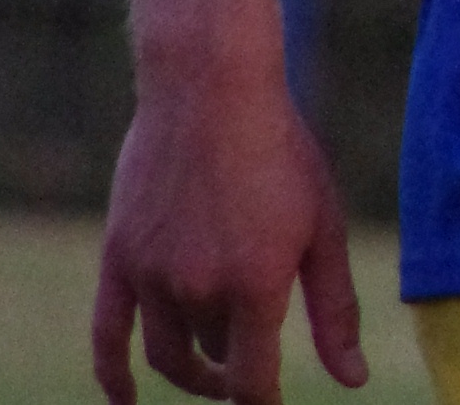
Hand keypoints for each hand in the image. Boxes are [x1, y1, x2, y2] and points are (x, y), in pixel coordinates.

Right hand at [92, 64, 367, 404]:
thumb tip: (353, 381)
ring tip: (214, 369)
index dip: (264, 401)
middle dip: (236, 364)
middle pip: (215, 360)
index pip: (253, 385)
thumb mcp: (322, 224)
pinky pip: (107, 339)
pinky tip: (125, 402)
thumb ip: (335, 308)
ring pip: (168, 353)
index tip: (272, 400)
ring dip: (191, 371)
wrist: (210, 87)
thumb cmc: (280, 151)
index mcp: (256, 285)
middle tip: (250, 357)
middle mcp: (199, 289)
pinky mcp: (119, 258)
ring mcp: (153, 276)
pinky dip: (113, 379)